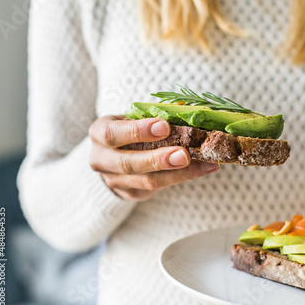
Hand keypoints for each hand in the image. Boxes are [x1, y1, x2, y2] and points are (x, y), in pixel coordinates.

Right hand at [89, 115, 219, 200]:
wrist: (115, 154)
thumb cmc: (130, 129)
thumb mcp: (135, 117)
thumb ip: (156, 114)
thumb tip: (188, 110)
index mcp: (99, 133)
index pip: (112, 133)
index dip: (137, 131)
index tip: (164, 127)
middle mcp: (101, 159)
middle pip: (128, 164)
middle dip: (158, 160)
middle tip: (184, 154)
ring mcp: (114, 180)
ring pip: (147, 181)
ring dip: (179, 173)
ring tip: (205, 164)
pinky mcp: (130, 194)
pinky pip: (158, 189)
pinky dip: (183, 178)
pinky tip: (203, 169)